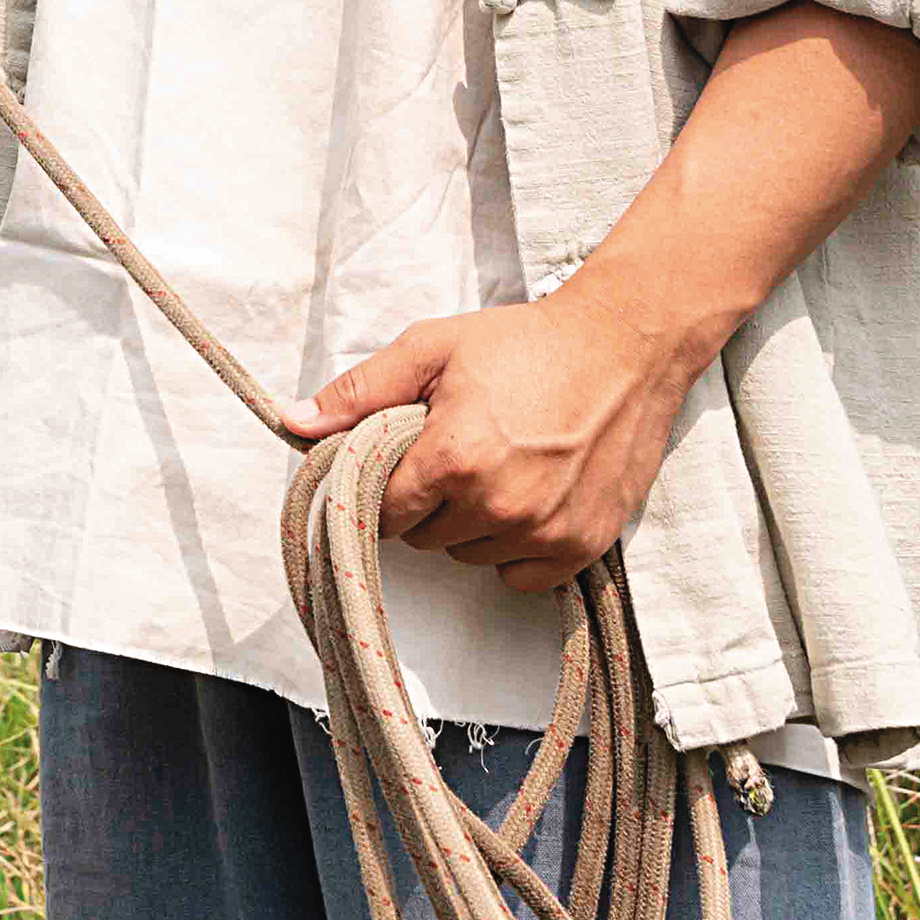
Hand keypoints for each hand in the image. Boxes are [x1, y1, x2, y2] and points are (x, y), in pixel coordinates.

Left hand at [301, 281, 705, 593]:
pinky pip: (521, 576)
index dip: (382, 488)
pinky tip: (525, 500)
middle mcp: (500, 504)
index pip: (383, 511)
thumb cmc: (525, 343)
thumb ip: (359, 392)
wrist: (625, 347)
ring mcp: (546, 530)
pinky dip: (515, 548)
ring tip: (495, 468)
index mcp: (454, 458)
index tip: (399, 464)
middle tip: (453, 455)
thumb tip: (294, 422)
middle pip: (424, 537)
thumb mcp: (431, 349)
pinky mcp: (585, 545)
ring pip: (470, 555)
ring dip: (470, 525)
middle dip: (426, 502)